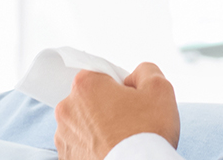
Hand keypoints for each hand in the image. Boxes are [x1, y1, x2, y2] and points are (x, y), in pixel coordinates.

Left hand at [54, 63, 180, 159]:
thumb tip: (132, 78)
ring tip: (121, 140)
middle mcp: (67, 110)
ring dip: (99, 128)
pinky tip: (113, 153)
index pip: (100, 73)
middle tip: (130, 120)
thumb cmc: (146, 132)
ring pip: (85, 124)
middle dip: (108, 105)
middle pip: (90, 99)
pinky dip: (94, 149)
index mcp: (85, 86)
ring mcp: (63, 140)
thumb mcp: (159, 87)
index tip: (131, 99)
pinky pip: (81, 147)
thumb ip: (144, 70)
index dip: (119, 84)